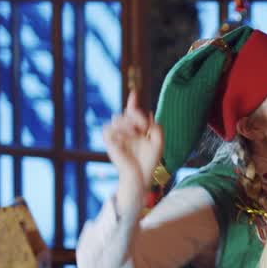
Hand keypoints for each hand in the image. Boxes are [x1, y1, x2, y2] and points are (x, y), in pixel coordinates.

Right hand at [103, 89, 163, 213]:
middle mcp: (127, 130)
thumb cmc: (149, 161)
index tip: (135, 92)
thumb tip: (149, 114)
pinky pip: (108, 129)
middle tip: (144, 126)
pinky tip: (126, 137)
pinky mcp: (110, 143)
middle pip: (127, 113)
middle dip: (136, 115)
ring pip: (116, 118)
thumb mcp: (158, 143)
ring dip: (127, 123)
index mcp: (138, 129)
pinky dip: (117, 131)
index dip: (133, 101)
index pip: (133, 112)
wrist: (141, 176)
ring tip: (135, 132)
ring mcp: (117, 136)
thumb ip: (157, 128)